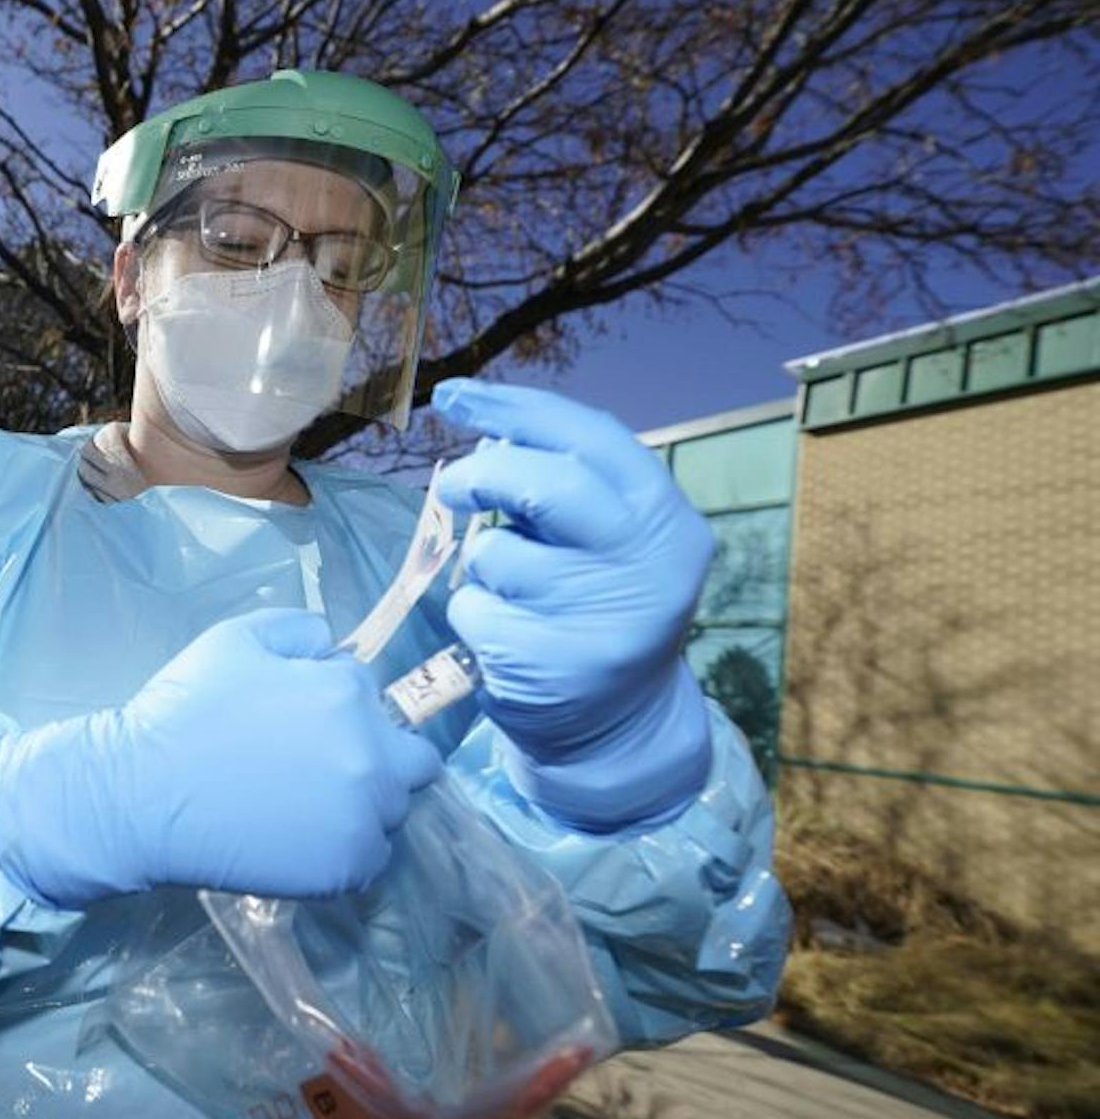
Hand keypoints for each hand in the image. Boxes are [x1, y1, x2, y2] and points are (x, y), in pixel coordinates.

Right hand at [0, 608, 442, 908]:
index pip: (380, 702)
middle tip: (319, 771)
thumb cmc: (182, 713)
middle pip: (412, 763)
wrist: (141, 795)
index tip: (306, 728)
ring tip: (302, 808)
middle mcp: (371, 756)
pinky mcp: (346, 867)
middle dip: (377, 761)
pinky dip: (344, 851)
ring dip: (363, 807)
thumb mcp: (236, 639)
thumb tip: (334, 648)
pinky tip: (298, 840)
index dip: (345, 712)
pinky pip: (371, 858)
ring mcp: (362, 817)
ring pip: (391, 812)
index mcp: (348, 695)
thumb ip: (300, 629)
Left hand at [432, 378, 713, 827]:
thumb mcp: (605, 539)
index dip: (515, 408)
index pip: (591, 436)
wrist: (618, 724)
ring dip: (482, 564)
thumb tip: (485, 429)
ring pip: (498, 553)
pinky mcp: (551, 664)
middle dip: (484, 474)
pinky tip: (507, 636)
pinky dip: (472, 614)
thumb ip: (564, 485)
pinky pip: (475, 609)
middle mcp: (647, 565)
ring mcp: (602, 618)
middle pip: (548, 484)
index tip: (453, 394)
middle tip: (455, 488)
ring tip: (513, 591)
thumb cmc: (596, 604)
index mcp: (664, 519)